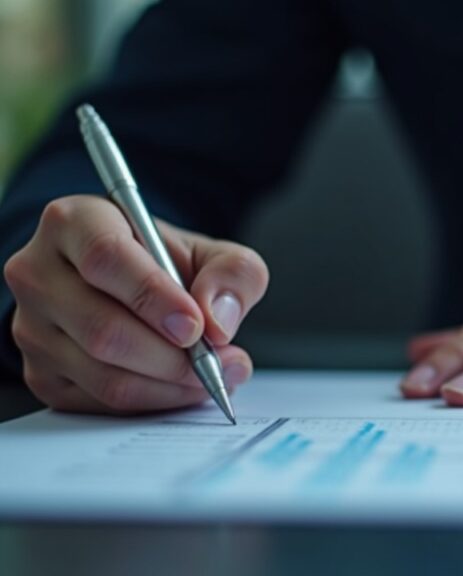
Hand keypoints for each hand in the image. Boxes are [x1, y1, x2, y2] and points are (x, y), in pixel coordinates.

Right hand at [3, 195, 268, 413]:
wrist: (135, 290)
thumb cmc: (168, 265)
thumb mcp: (213, 253)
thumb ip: (232, 274)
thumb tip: (218, 321)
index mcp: (74, 223)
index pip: (105, 258)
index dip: (154, 296)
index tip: (196, 325)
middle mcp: (39, 273)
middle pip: (103, 328)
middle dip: (172, 356)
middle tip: (219, 361)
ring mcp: (32, 327)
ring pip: (103, 373)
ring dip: (170, 384)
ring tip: (213, 374)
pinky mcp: (40, 374)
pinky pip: (100, 402)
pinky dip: (154, 401)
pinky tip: (182, 386)